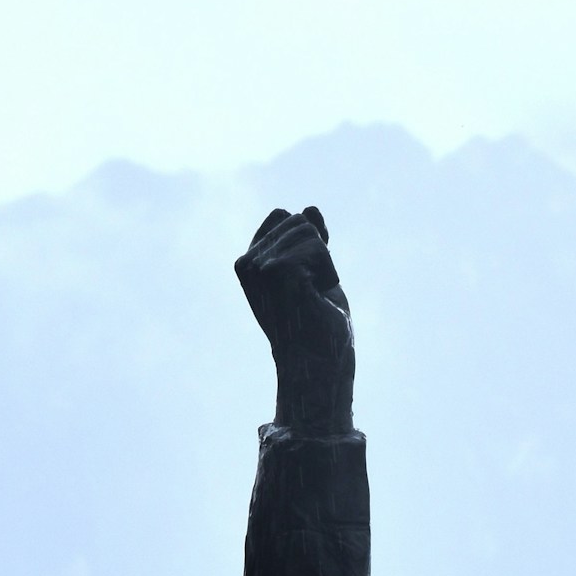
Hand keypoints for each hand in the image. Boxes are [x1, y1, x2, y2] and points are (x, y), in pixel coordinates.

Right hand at [235, 204, 354, 433]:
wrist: (319, 368)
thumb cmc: (318, 329)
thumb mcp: (315, 274)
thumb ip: (310, 241)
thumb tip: (309, 207)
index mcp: (247, 264)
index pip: (281, 215)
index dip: (307, 238)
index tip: (308, 278)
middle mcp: (247, 264)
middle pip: (297, 219)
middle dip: (318, 253)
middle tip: (312, 294)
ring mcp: (260, 267)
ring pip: (307, 229)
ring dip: (324, 264)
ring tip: (313, 299)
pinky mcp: (278, 271)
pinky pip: (317, 244)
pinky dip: (328, 271)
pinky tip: (316, 299)